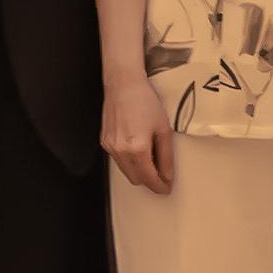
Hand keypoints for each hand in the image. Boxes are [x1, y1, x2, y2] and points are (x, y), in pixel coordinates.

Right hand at [102, 70, 175, 196]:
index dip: (160, 186)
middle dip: (150, 181)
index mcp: (137, 149)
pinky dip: (129, 161)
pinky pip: (118, 160)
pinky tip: (138, 149)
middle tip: (162, 176)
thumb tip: (167, 176)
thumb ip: (166, 156)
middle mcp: (120, 151)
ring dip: (139, 171)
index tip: (167, 188)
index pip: (149, 178)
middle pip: (136, 179)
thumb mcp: (163, 129)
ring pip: (126, 171)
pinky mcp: (104, 141)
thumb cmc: (145, 102)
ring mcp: (110, 147)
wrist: (124, 84)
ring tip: (152, 159)